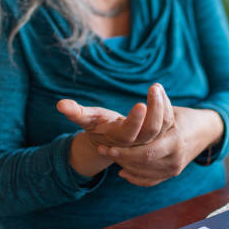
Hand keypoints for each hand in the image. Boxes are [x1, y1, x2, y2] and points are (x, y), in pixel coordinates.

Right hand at [56, 83, 174, 147]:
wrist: (112, 140)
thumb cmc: (97, 126)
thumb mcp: (85, 119)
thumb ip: (74, 112)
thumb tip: (59, 104)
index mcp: (120, 138)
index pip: (131, 133)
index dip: (136, 120)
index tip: (141, 103)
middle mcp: (138, 141)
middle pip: (152, 130)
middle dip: (156, 109)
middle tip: (154, 88)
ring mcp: (150, 138)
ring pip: (163, 125)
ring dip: (162, 105)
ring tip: (156, 87)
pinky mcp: (159, 131)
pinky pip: (168, 120)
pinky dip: (166, 105)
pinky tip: (159, 91)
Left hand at [99, 107, 223, 186]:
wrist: (206, 132)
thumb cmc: (185, 117)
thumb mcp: (174, 110)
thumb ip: (162, 104)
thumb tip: (155, 86)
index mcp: (175, 141)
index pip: (146, 152)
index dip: (124, 151)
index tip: (106, 144)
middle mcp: (175, 159)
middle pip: (142, 164)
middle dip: (121, 157)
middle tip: (104, 150)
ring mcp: (174, 169)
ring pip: (144, 174)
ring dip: (125, 165)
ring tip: (110, 155)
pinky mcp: (172, 173)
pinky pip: (150, 180)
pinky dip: (135, 177)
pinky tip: (122, 171)